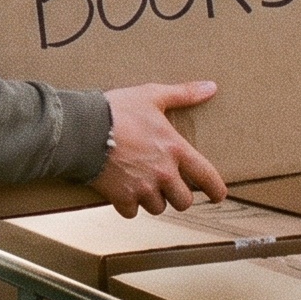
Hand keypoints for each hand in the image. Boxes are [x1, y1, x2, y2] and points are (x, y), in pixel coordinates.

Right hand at [91, 82, 226, 217]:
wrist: (83, 129)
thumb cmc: (118, 110)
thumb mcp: (153, 96)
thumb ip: (184, 94)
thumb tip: (212, 87)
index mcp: (175, 150)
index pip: (206, 177)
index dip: (216, 190)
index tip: (217, 196)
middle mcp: (163, 173)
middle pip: (183, 201)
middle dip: (178, 196)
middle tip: (169, 186)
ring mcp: (142, 188)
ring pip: (158, 208)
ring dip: (153, 200)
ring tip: (144, 186)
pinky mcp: (121, 197)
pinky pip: (131, 212)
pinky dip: (128, 205)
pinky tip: (123, 193)